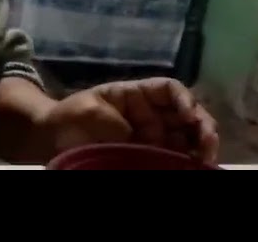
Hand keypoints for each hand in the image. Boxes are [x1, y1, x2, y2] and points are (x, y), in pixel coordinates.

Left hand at [41, 77, 219, 163]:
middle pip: (187, 116)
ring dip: (200, 148)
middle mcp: (150, 116)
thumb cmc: (70, 118)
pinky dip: (185, 163)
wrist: (50, 141)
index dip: (184, 99)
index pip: (169, 90)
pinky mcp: (149, 158)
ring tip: (204, 160)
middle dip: (203, 128)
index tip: (188, 115)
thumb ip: (119, 124)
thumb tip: (144, 140)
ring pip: (187, 140)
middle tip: (207, 146)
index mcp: (136, 96)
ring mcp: (152, 138)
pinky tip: (192, 167)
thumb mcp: (91, 112)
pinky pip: (173, 159)